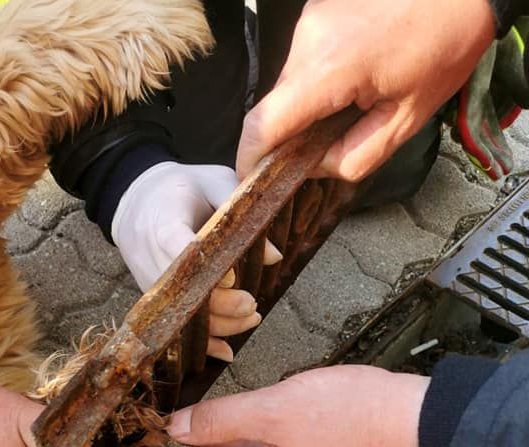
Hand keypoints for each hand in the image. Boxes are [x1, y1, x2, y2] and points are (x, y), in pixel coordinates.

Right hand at [112, 161, 279, 359]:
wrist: (133, 199)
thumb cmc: (179, 188)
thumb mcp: (212, 182)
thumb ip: (241, 211)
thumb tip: (274, 256)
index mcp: (163, 223)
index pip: (180, 251)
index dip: (205, 269)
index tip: (232, 277)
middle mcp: (151, 259)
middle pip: (183, 293)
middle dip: (221, 305)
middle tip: (252, 304)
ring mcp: (149, 283)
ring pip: (181, 315)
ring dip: (218, 326)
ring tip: (252, 318)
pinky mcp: (152, 298)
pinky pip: (176, 325)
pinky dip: (202, 342)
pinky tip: (226, 352)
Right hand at [236, 0, 495, 181]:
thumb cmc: (444, 48)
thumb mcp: (405, 123)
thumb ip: (351, 158)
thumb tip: (313, 167)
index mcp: (329, 70)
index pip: (263, 125)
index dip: (249, 160)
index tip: (251, 182)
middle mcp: (308, 40)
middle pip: (274, 106)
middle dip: (290, 135)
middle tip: (320, 150)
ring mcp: (309, 21)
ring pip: (288, 84)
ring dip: (308, 104)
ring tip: (350, 104)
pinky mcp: (315, 11)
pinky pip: (303, 60)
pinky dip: (319, 79)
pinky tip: (354, 77)